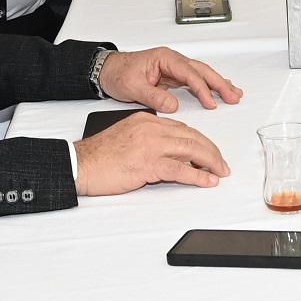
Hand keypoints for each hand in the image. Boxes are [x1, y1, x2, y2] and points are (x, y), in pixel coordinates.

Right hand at [72, 109, 228, 193]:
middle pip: (192, 136)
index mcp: (146, 120)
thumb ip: (151, 142)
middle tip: (221, 164)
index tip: (210, 152)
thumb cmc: (99, 156)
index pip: (183, 128)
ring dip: (210, 162)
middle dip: (211, 151)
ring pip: (191, 149)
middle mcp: (151, 128)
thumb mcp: (129, 139)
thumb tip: (174, 157)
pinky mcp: (147, 164)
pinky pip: (180, 170)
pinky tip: (207, 180)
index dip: (201, 141)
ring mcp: (150, 145)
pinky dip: (197, 176)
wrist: (79, 164)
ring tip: (220, 172)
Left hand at [99, 48, 243, 111]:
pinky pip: (195, 79)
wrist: (107, 71)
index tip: (210, 102)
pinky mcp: (173, 76)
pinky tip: (219, 90)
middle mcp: (172, 60)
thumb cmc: (118, 74)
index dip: (201, 88)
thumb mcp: (132, 87)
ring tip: (234, 94)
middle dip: (219, 83)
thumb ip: (153, 96)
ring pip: (202, 74)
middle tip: (234, 96)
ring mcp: (174, 68)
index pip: (189, 73)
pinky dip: (208, 86)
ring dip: (218, 83)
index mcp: (164, 58)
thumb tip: (173, 105)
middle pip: (202, 70)